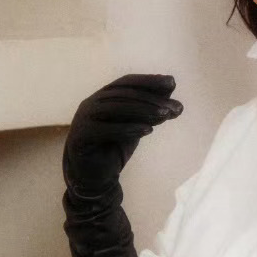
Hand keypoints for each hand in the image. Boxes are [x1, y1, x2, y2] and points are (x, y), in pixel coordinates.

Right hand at [64, 74, 182, 204]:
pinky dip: (128, 129)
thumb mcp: (136, 126)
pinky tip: (148, 131)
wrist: (94, 176)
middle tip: (175, 108)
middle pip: (124, 95)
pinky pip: (106, 130)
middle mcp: (92, 103)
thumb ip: (149, 109)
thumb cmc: (115, 147)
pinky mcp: (82, 137)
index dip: (148, 80)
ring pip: (115, 108)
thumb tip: (171, 87)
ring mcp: (84, 118)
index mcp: (103, 97)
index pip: (126, 82)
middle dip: (151, 100)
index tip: (172, 83)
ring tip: (165, 116)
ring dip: (143, 111)